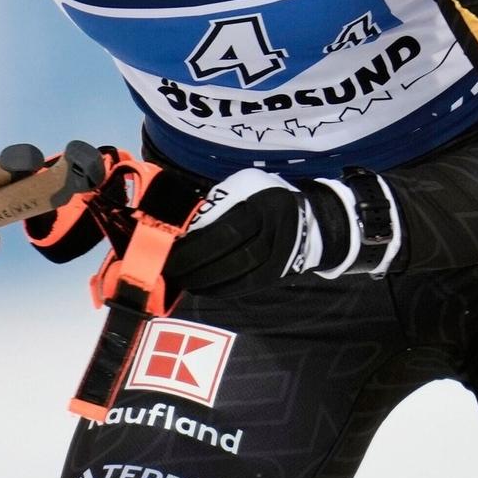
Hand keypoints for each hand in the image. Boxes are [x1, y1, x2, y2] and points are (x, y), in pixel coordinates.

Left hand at [159, 167, 398, 293]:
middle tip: (169, 271)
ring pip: (238, 275)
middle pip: (229, 257)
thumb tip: (180, 226)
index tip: (170, 252)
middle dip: (195, 268)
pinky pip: (247, 286)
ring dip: (205, 281)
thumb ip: (215, 203)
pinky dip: (222, 289)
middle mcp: (274, 231)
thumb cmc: (263, 198)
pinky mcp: (279, 274)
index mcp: (261, 205)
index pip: (222, 232)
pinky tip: (203, 288)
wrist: (308, 218)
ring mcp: (280, 256)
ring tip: (182, 280)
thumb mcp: (242, 187)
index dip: (193, 247)